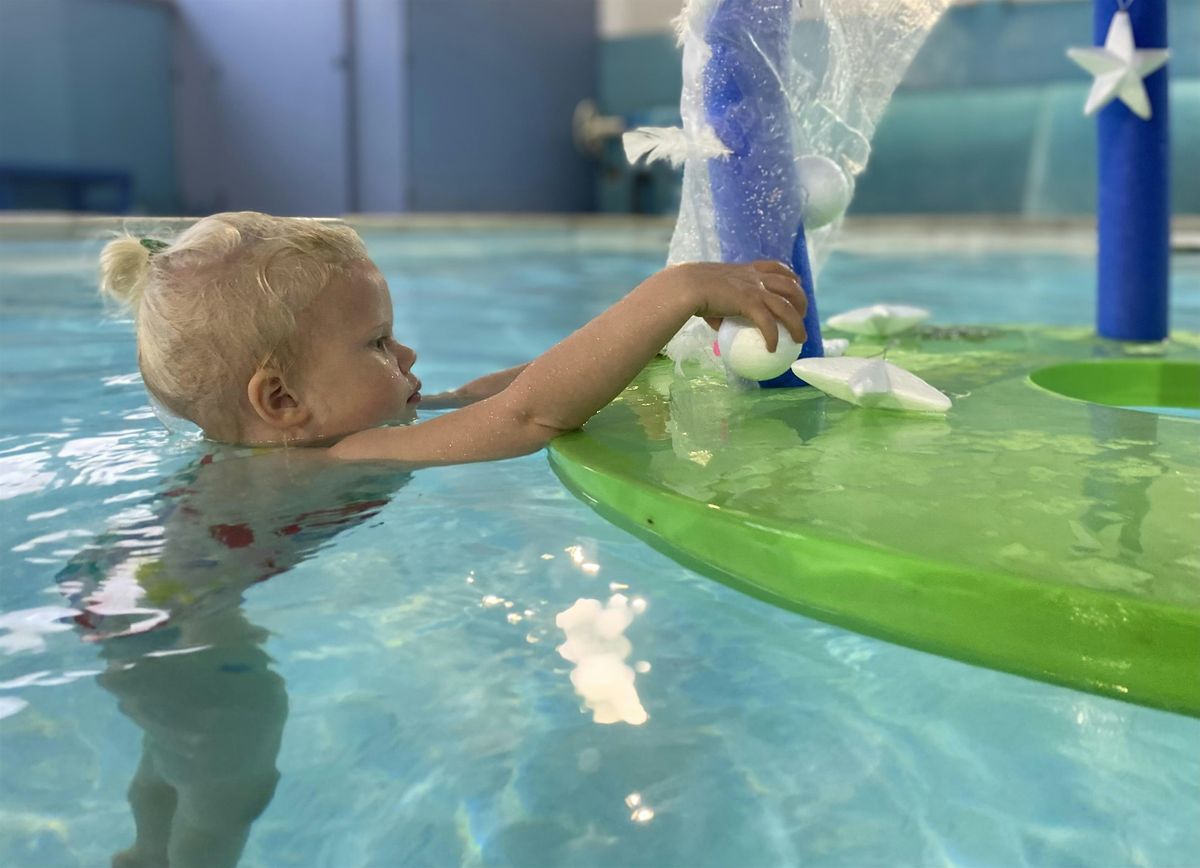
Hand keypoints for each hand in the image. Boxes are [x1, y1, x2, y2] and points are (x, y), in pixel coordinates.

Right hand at [660, 260, 806, 351]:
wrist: (687, 286)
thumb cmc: (691, 290)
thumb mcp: (711, 293)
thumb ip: (721, 307)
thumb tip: (722, 325)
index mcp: (747, 270)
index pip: (776, 267)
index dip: (790, 276)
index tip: (797, 284)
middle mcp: (756, 277)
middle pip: (790, 285)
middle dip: (801, 299)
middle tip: (802, 316)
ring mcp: (755, 289)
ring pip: (786, 306)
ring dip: (797, 323)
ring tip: (799, 338)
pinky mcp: (750, 302)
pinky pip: (768, 323)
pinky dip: (773, 336)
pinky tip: (772, 349)